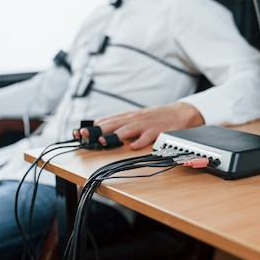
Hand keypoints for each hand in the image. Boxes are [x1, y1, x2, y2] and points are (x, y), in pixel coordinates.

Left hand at [81, 102, 204, 149]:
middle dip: (99, 129)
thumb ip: (120, 123)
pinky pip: (149, 137)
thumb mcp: (136, 117)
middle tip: (85, 135)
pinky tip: (134, 147)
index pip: (106, 120)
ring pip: (129, 129)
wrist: (180, 113)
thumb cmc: (155, 117)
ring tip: (105, 140)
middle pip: (114, 123)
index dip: (92, 127)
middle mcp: (135, 119)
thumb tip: (100, 128)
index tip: (79, 132)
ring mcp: (146, 124)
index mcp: (128, 117)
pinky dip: (142, 141)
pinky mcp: (158, 130)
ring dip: (116, 135)